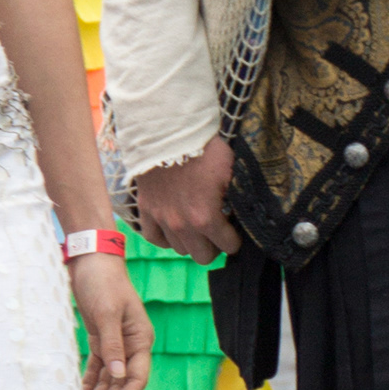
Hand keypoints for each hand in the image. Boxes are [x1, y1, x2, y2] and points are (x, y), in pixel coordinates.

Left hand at [71, 256, 154, 389]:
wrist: (91, 261)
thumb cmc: (103, 283)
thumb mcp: (107, 312)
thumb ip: (113, 344)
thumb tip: (118, 376)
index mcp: (140, 339)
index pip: (137, 376)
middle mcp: (131, 345)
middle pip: (123, 382)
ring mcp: (116, 344)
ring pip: (109, 379)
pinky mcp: (100, 341)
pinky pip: (97, 368)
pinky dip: (90, 383)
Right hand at [136, 136, 239, 260]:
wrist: (167, 133)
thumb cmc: (204, 150)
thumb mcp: (231, 172)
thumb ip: (236, 198)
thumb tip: (242, 210)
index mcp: (206, 217)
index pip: (229, 247)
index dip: (234, 239)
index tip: (233, 231)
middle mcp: (182, 225)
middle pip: (203, 256)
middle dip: (214, 246)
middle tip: (216, 232)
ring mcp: (161, 219)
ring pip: (180, 249)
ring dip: (190, 241)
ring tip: (195, 226)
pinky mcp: (145, 210)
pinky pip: (154, 239)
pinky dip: (165, 238)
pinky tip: (173, 229)